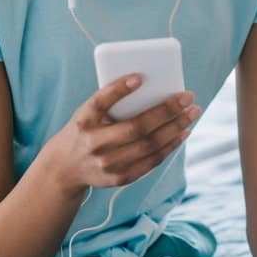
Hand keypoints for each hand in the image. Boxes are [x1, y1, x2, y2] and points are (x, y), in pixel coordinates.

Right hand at [45, 74, 201, 195]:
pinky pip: (151, 162)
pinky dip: (170, 147)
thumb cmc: (85, 130)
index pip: (101, 102)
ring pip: (149, 146)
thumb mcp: (88, 113)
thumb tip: (150, 87)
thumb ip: (111, 101)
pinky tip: (182, 133)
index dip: (119, 89)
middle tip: (188, 97)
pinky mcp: (119, 178)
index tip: (140, 77)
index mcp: (84, 120)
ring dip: (175, 129)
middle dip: (167, 111)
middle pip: (137, 127)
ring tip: (192, 114)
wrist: (64, 167)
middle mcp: (94, 143)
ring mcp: (107, 164)